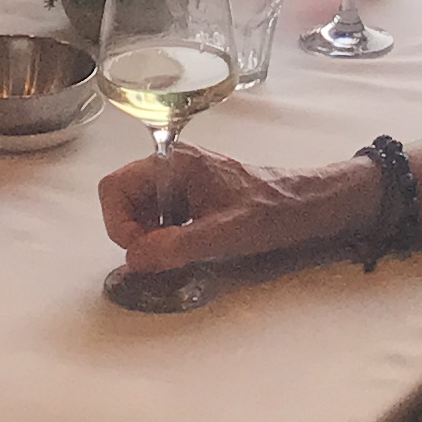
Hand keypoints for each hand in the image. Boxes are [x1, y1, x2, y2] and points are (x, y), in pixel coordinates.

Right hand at [99, 142, 375, 290]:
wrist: (305, 206)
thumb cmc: (272, 211)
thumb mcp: (225, 232)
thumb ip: (177, 246)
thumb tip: (134, 259)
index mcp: (175, 162)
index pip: (115, 186)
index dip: (118, 222)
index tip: (141, 251)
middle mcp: (172, 166)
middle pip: (122, 198)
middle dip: (132, 232)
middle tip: (158, 255)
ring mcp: (179, 181)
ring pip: (138, 210)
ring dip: (147, 237)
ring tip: (176, 252)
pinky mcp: (189, 197)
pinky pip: (158, 217)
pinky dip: (162, 237)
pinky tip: (186, 247)